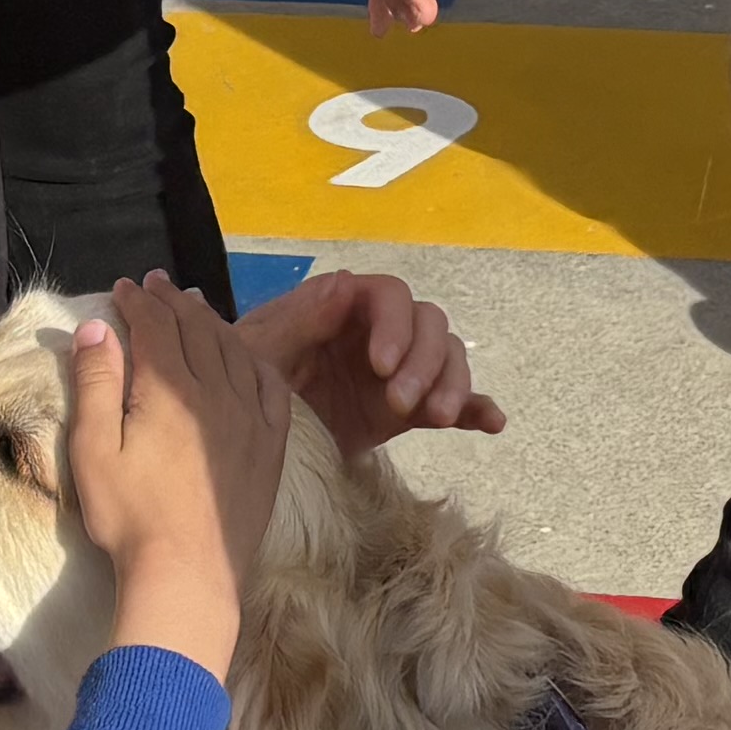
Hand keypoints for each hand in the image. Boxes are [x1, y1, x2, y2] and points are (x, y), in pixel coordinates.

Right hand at [63, 274, 289, 669]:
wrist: (188, 572)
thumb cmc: (129, 516)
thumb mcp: (92, 450)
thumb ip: (95, 383)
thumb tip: (94, 328)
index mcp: (168, 389)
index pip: (155, 327)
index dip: (138, 302)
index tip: (124, 287)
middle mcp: (215, 392)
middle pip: (196, 329)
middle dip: (173, 301)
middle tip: (156, 284)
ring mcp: (249, 417)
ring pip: (234, 350)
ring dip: (212, 321)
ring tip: (195, 305)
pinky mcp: (270, 445)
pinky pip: (270, 386)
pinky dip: (255, 359)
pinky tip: (246, 355)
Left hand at [236, 269, 506, 446]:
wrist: (241, 445)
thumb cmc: (238, 387)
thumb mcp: (257, 355)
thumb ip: (298, 320)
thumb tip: (347, 284)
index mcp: (341, 309)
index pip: (390, 296)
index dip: (396, 325)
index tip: (382, 366)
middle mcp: (377, 333)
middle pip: (428, 325)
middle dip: (425, 362)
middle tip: (403, 404)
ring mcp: (397, 373)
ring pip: (446, 359)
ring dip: (452, 383)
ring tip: (439, 418)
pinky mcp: (408, 412)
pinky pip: (453, 403)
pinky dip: (476, 409)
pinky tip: (492, 423)